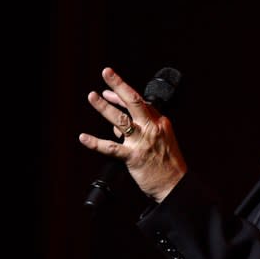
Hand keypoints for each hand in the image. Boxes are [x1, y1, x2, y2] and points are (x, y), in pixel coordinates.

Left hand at [79, 67, 186, 201]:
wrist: (175, 185)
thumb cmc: (168, 164)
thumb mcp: (162, 139)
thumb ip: (144, 129)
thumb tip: (117, 124)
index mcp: (160, 122)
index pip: (140, 102)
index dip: (122, 93)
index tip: (108, 89)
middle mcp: (151, 129)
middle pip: (134, 102)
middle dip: (119, 85)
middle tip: (106, 72)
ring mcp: (142, 142)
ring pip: (121, 120)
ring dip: (104, 107)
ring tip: (92, 96)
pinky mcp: (133, 158)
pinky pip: (111, 148)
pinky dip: (95, 143)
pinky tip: (84, 138)